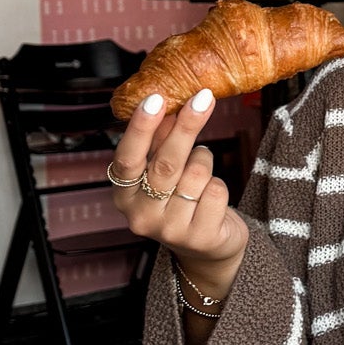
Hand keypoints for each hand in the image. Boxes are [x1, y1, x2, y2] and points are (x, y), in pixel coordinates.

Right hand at [107, 90, 248, 302]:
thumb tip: (166, 105)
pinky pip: (216, 191)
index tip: (155, 99)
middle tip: (203, 98)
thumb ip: (161, 143)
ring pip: (196, 175)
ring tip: (202, 168)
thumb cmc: (182, 200)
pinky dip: (219, 184)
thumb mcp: (164, 172)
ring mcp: (170, 230)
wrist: (207, 246)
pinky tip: (211, 195)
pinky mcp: (200, 237)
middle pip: (165, 164)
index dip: (140, 128)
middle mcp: (141, 216)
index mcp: (124, 195)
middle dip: (186, 127)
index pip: (127, 159)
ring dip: (205, 161)